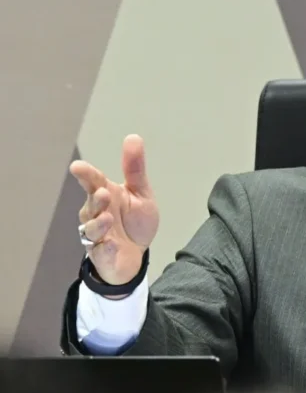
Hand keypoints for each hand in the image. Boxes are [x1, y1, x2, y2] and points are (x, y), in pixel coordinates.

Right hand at [71, 134, 159, 285]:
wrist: (136, 255)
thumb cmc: (133, 221)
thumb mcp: (140, 193)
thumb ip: (135, 169)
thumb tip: (133, 137)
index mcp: (105, 195)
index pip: (93, 182)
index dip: (86, 175)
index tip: (78, 167)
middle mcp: (96, 213)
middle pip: (91, 205)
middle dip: (95, 200)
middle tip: (103, 193)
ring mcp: (98, 235)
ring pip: (91, 228)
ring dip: (98, 223)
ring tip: (107, 217)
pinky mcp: (102, 254)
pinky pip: (101, 251)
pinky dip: (106, 247)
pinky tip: (112, 243)